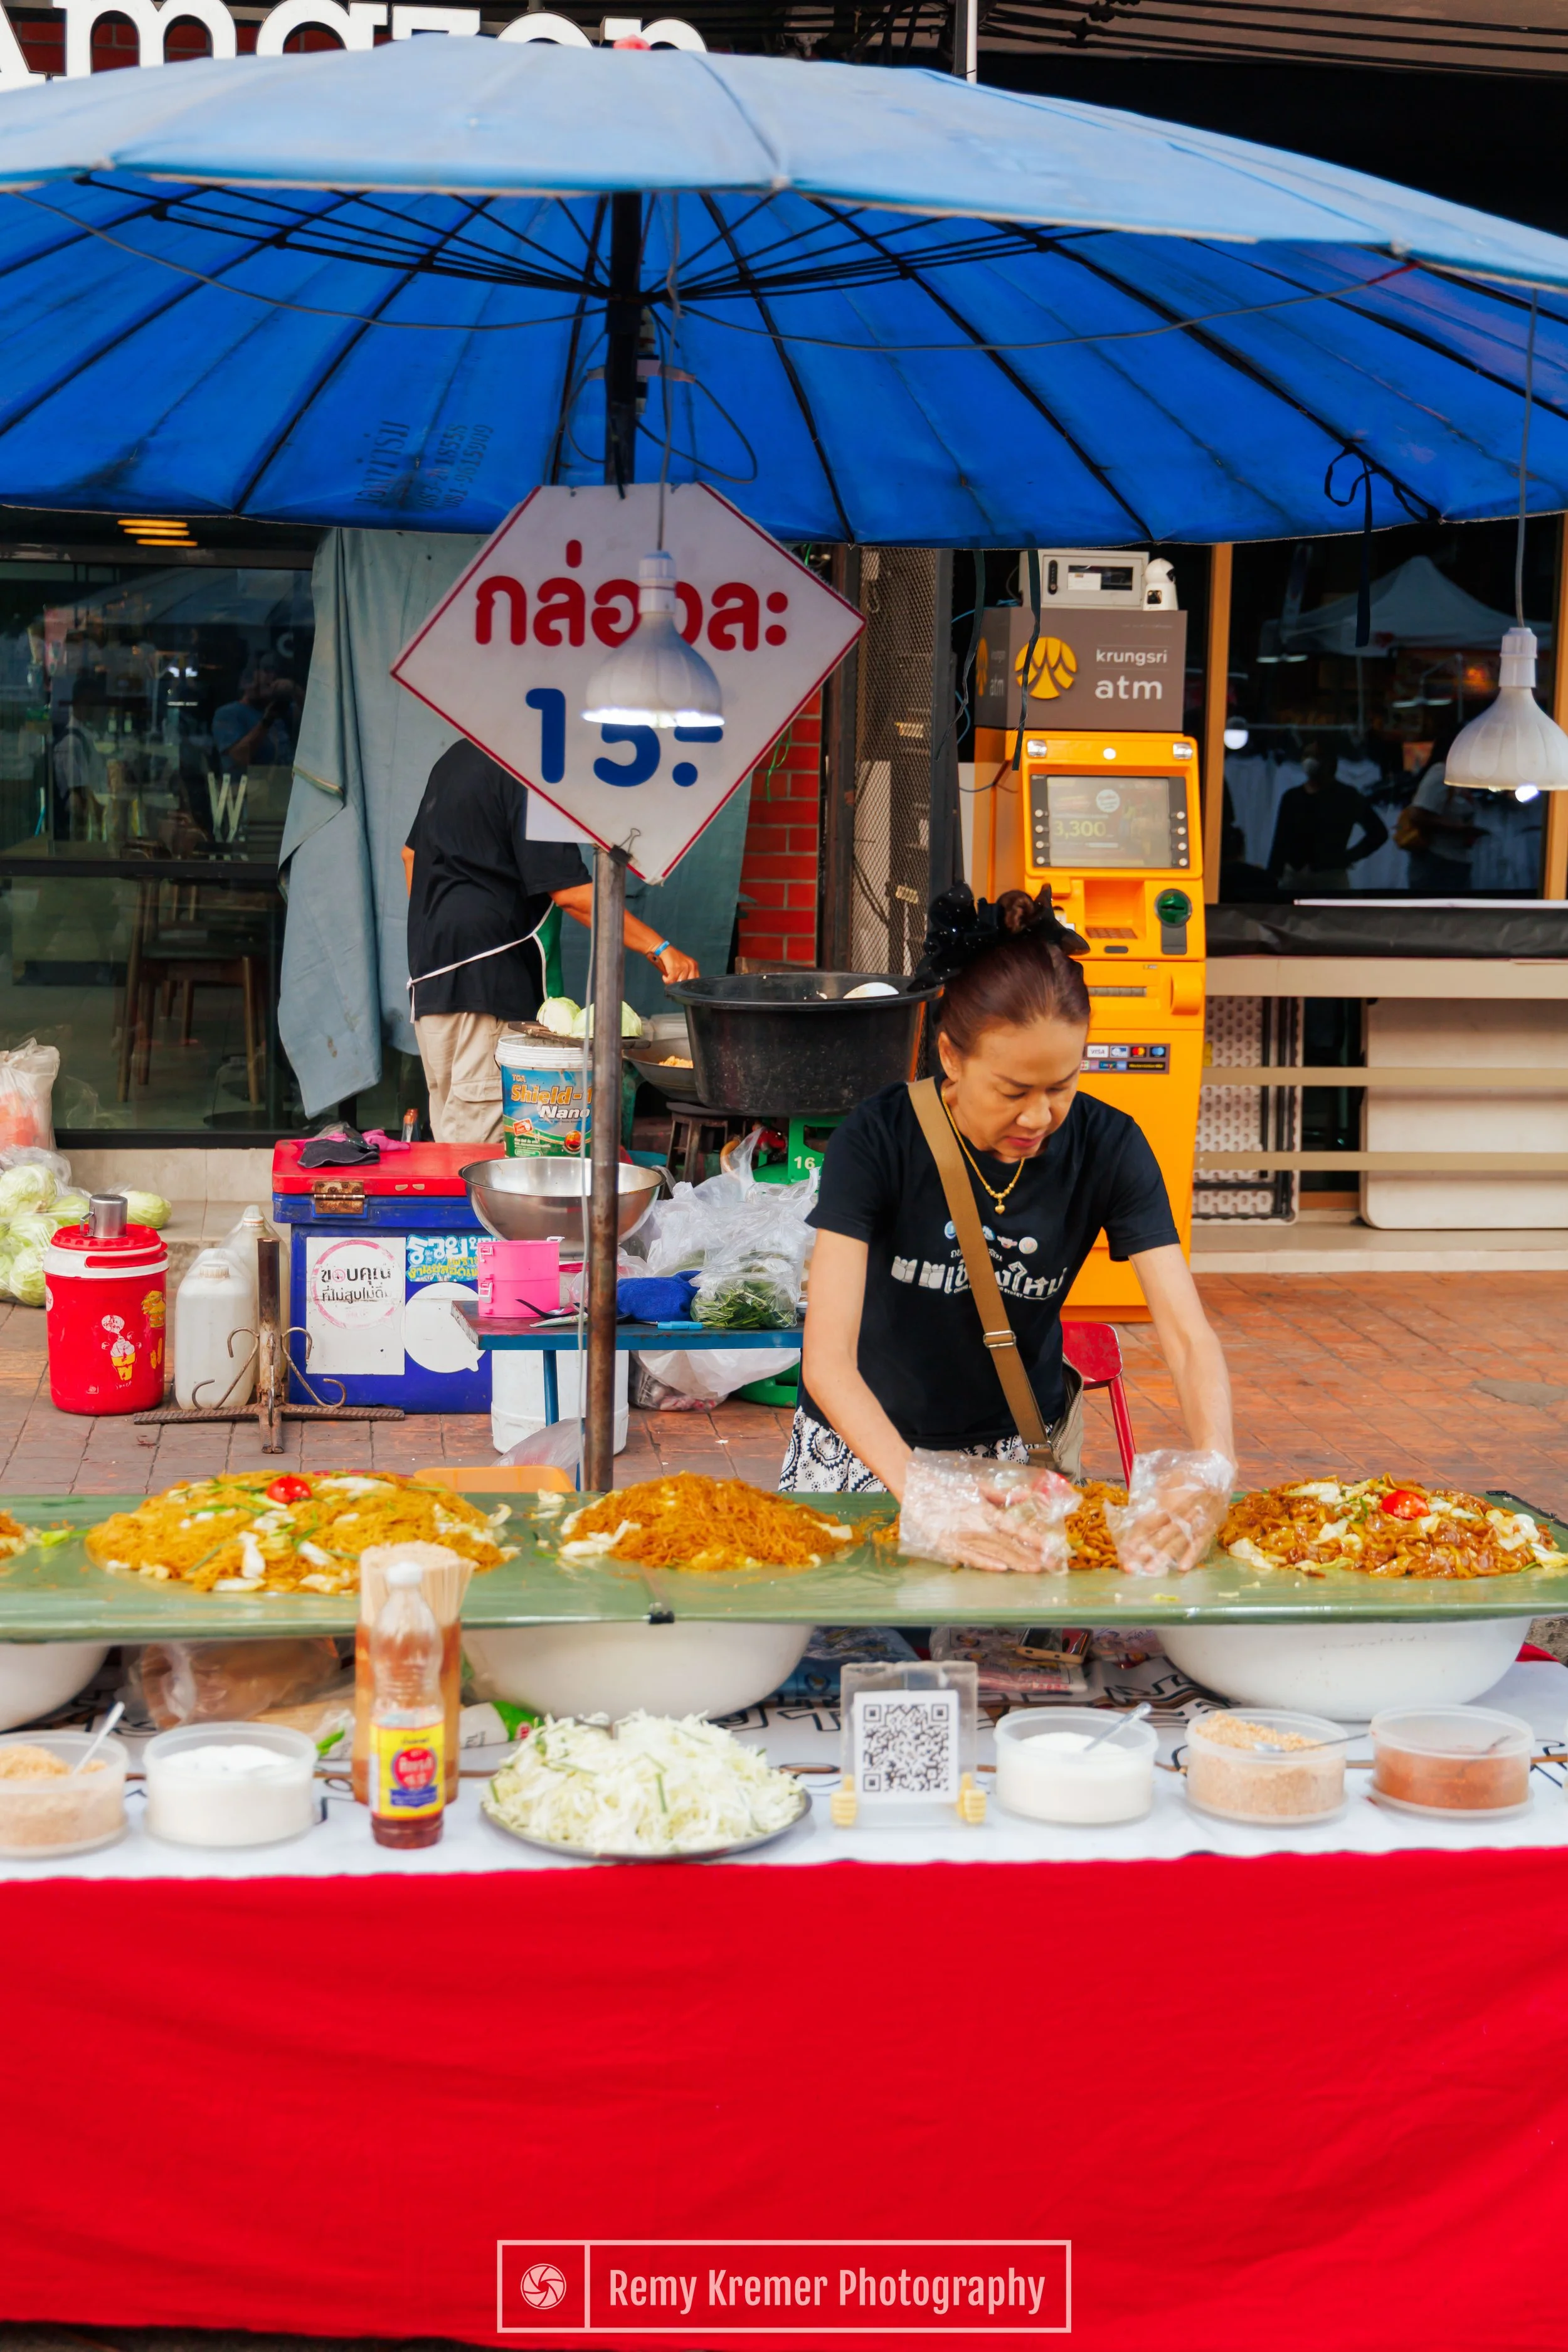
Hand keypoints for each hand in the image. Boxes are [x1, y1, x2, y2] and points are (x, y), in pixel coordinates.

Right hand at [653, 944, 698, 983]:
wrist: (664, 950)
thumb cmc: (672, 958)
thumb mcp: (684, 965)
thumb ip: (687, 974)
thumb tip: (685, 986)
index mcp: (694, 965)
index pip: (696, 981)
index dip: (689, 985)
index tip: (683, 986)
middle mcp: (691, 966)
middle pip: (687, 984)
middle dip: (679, 984)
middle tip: (673, 980)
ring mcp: (683, 968)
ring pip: (678, 983)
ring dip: (671, 982)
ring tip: (669, 977)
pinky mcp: (675, 969)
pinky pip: (671, 981)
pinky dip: (666, 980)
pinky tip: (665, 976)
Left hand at [1105, 1450, 1234, 1577]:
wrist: (1218, 1467)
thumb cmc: (1187, 1474)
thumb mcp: (1165, 1481)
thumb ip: (1152, 1499)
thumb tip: (1134, 1517)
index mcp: (1169, 1499)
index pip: (1148, 1522)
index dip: (1135, 1537)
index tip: (1124, 1550)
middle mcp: (1182, 1512)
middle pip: (1160, 1535)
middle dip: (1144, 1552)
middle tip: (1129, 1567)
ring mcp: (1197, 1521)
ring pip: (1178, 1542)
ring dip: (1163, 1557)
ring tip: (1149, 1571)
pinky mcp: (1210, 1526)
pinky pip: (1200, 1543)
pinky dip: (1191, 1555)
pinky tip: (1182, 1568)